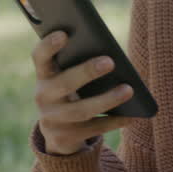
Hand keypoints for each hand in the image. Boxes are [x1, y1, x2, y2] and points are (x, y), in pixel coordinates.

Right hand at [32, 31, 136, 155]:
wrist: (57, 131)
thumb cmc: (70, 91)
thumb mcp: (67, 76)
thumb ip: (78, 63)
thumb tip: (110, 56)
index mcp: (44, 75)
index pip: (40, 57)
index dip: (49, 46)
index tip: (64, 33)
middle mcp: (43, 97)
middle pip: (64, 83)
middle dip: (87, 72)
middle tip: (110, 62)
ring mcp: (53, 120)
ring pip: (81, 110)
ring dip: (107, 100)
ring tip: (129, 89)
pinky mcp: (65, 138)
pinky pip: (94, 128)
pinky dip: (114, 121)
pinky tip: (132, 115)